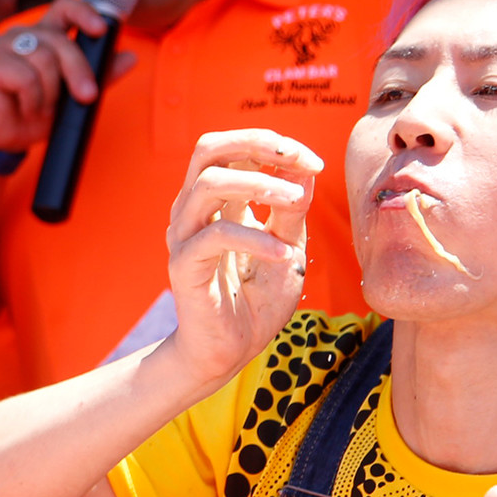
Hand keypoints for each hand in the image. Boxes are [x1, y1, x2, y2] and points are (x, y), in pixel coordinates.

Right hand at [0, 0, 136, 153]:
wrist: (2, 140)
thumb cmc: (34, 114)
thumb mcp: (74, 96)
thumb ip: (100, 75)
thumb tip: (131, 57)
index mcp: (44, 36)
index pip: (64, 8)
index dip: (84, 12)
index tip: (100, 29)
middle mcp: (23, 35)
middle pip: (60, 41)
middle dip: (78, 70)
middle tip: (87, 96)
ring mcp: (3, 46)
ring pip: (44, 60)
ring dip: (50, 93)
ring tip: (40, 108)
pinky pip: (25, 78)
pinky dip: (32, 100)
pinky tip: (25, 108)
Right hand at [159, 130, 318, 388]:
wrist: (229, 353)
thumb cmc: (255, 301)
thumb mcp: (286, 247)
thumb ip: (291, 211)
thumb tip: (304, 171)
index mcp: (214, 201)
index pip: (233, 148)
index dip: (273, 144)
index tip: (313, 163)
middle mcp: (192, 210)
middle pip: (208, 149)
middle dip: (256, 143)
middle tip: (297, 159)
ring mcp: (184, 236)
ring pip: (209, 184)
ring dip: (258, 183)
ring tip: (296, 200)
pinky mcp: (183, 266)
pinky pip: (216, 238)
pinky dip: (256, 239)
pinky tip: (284, 254)